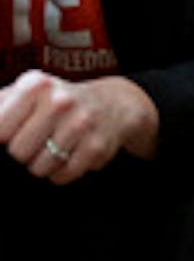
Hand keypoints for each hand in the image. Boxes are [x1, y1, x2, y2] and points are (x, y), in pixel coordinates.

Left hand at [0, 70, 159, 181]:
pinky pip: (62, 176)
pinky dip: (63, 171)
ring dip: (44, 164)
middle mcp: (60, 100)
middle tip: (39, 139)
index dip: (5, 138)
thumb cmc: (58, 102)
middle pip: (17, 153)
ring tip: (57, 145)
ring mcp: (81, 123)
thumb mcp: (26, 93)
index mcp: (36, 85)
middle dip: (24, 153)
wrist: (115, 103)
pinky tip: (72, 152)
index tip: (14, 134)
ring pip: (39, 168)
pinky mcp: (97, 146)